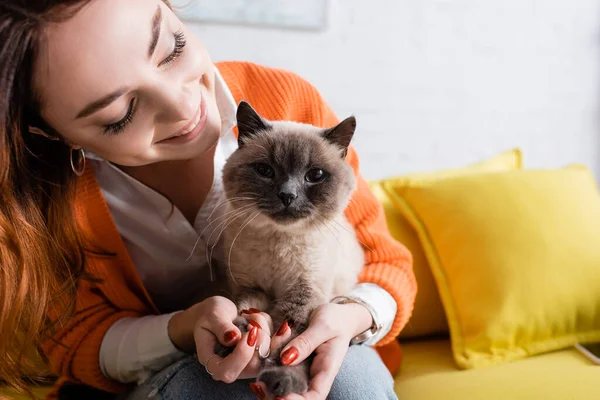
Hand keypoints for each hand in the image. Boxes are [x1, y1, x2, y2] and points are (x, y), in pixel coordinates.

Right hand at [168, 296, 289, 381]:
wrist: (217, 315)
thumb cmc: (210, 316)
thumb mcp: (212, 316)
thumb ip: (221, 327)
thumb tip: (233, 338)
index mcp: (212, 363)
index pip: (227, 372)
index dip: (242, 354)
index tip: (248, 331)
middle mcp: (231, 368)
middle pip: (253, 366)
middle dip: (259, 339)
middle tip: (252, 321)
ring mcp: (247, 364)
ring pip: (266, 356)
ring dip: (266, 331)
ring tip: (252, 316)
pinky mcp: (260, 356)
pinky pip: (275, 348)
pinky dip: (274, 331)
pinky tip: (262, 318)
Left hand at [267, 302, 372, 399]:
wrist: (338, 315)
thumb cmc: (335, 319)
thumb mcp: (323, 326)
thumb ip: (306, 342)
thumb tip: (286, 359)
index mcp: (326, 370)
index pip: (315, 396)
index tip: (280, 398)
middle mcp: (313, 374)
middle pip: (298, 396)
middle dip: (278, 397)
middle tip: (260, 388)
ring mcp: (303, 369)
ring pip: (287, 386)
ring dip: (271, 387)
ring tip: (257, 383)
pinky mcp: (294, 361)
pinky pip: (281, 370)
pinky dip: (270, 371)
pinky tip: (261, 366)